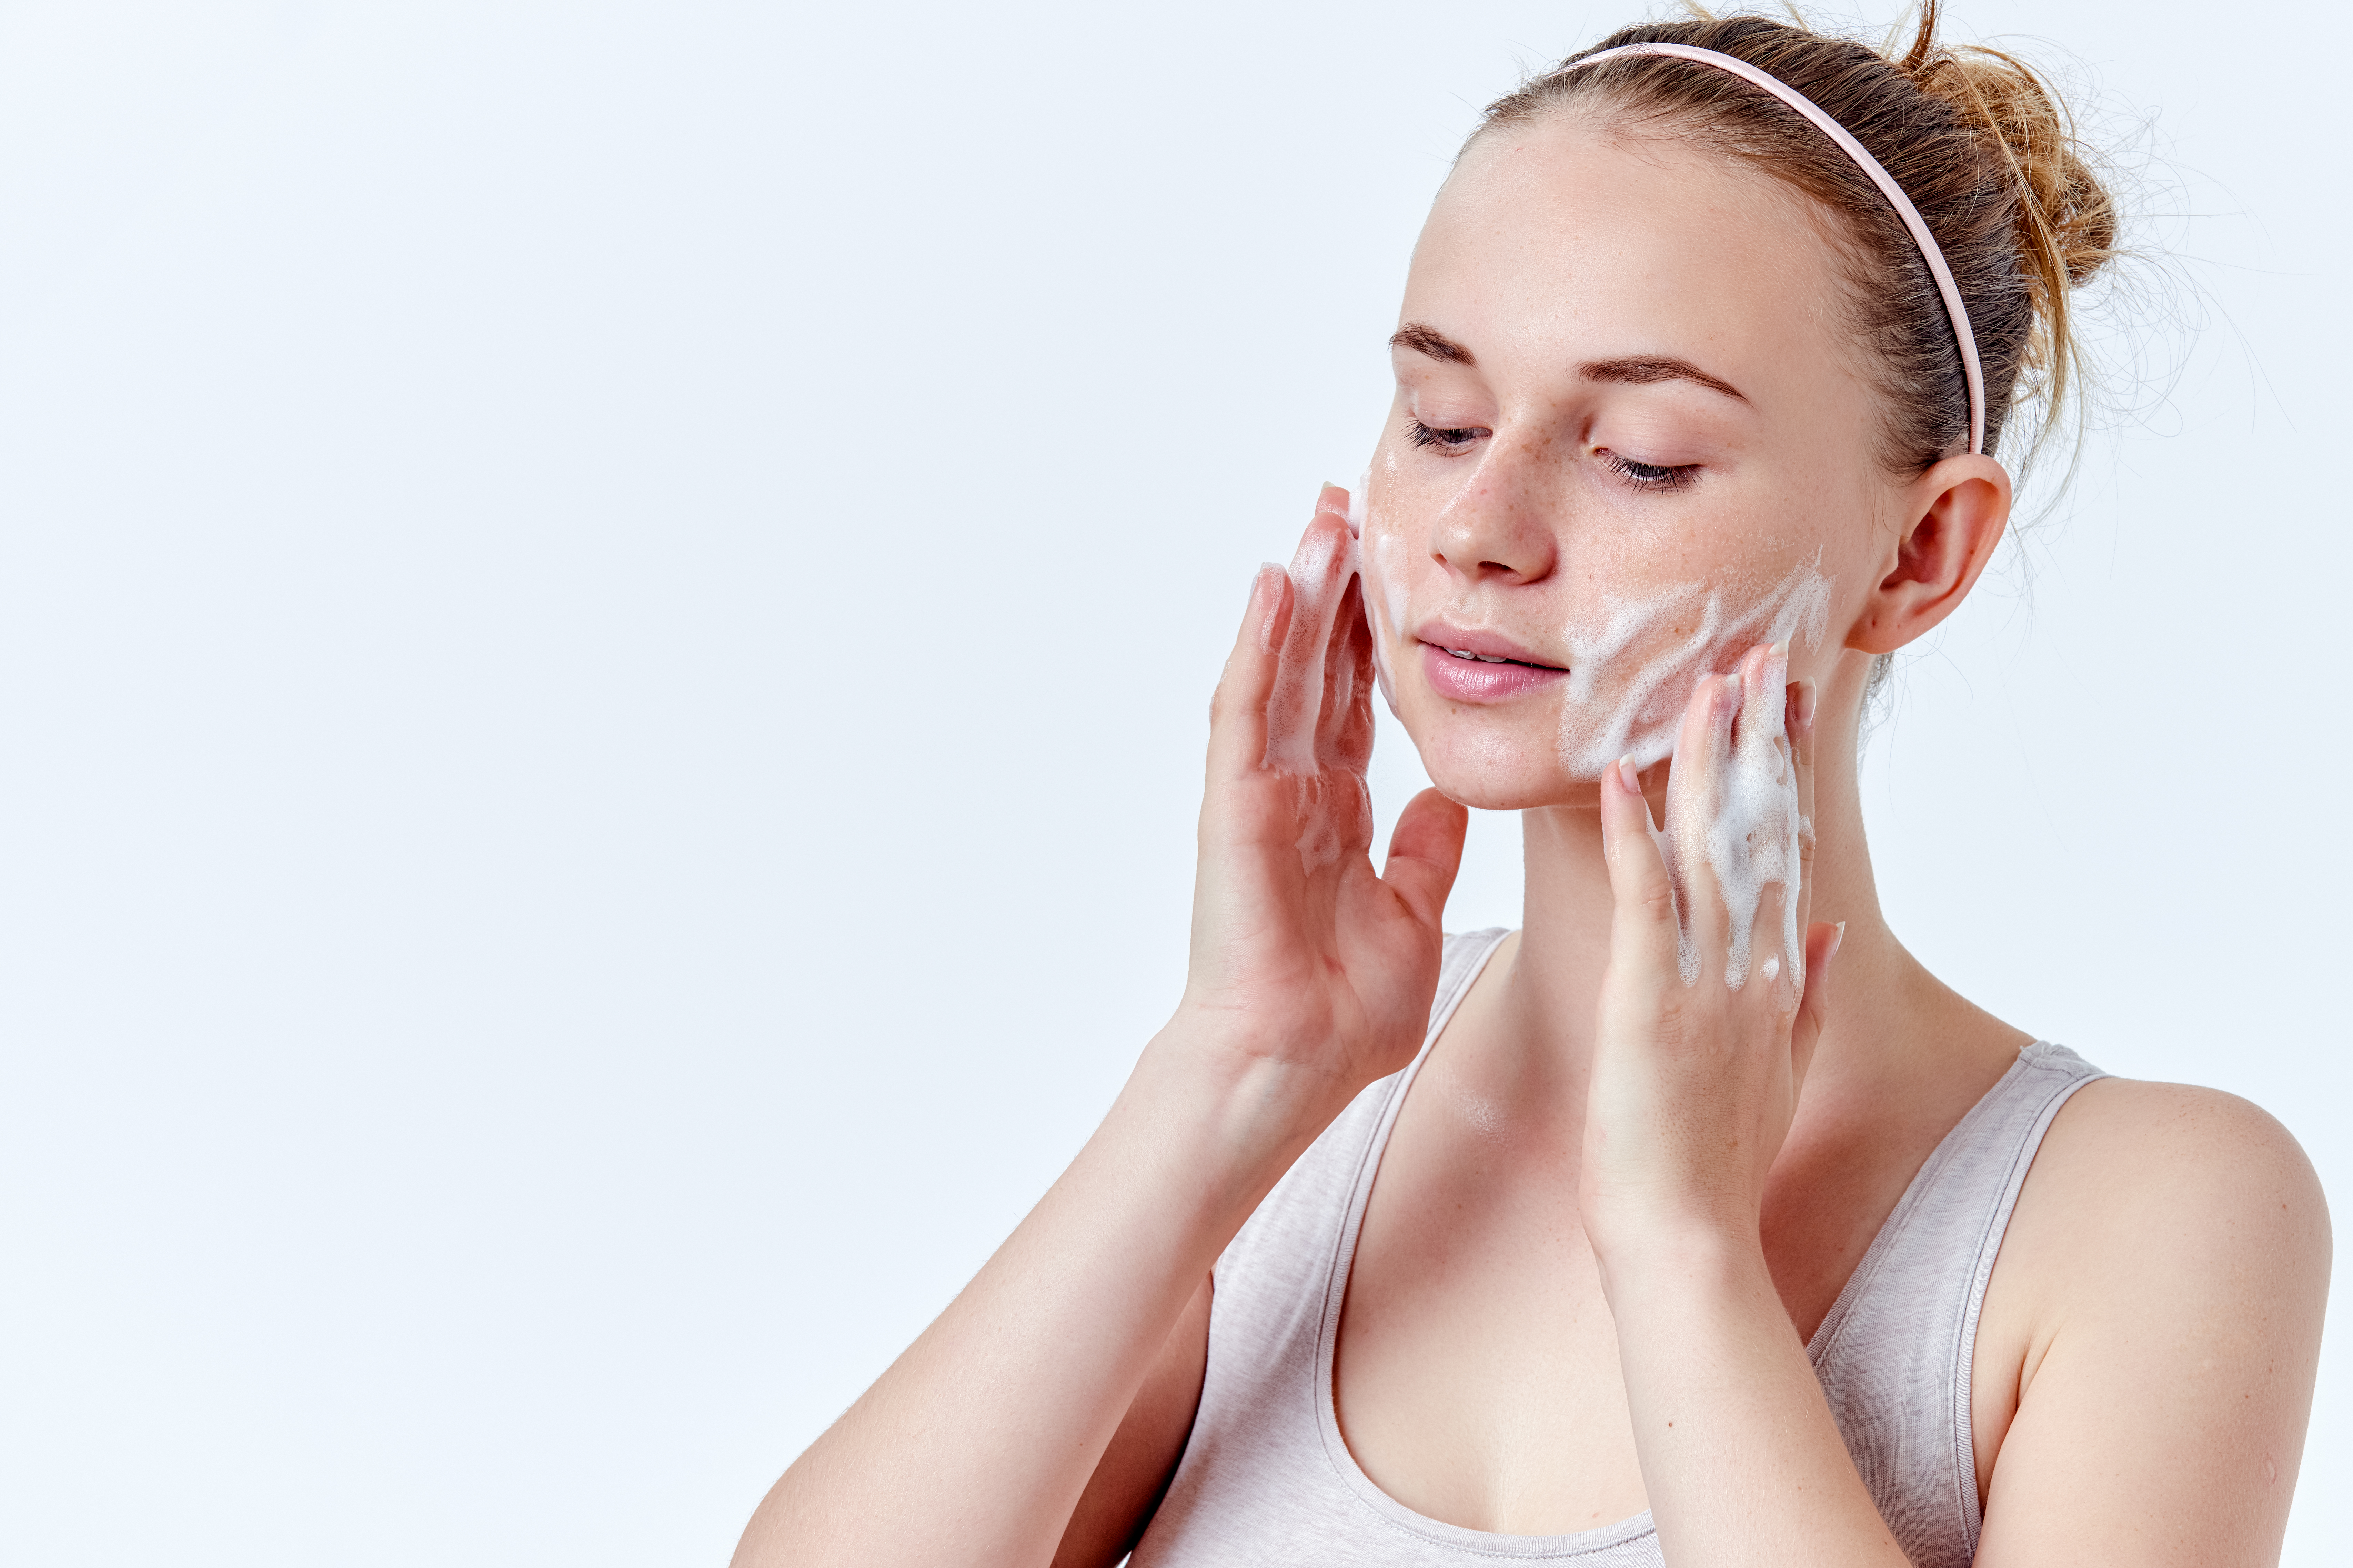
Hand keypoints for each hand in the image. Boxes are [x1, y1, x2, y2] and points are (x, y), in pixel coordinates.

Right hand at [1162, 484, 1468, 1147]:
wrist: (1294, 1065)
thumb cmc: (1340, 1012)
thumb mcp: (1413, 915)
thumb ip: (1424, 854)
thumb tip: (1446, 800)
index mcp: (1337, 814)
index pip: (1356, 702)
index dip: (1372, 634)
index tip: (1393, 566)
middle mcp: (1296, 791)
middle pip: (1317, 668)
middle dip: (1333, 588)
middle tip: (1347, 507)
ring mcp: (1261, 794)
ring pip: (1282, 671)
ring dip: (1299, 595)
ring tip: (1321, 520)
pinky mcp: (1237, 806)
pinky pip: (1247, 711)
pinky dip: (1259, 647)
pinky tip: (1274, 585)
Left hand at [1581, 639, 1842, 1259]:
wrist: (1688, 1234)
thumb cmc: (1718, 1159)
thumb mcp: (1781, 1067)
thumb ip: (1807, 993)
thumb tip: (1826, 931)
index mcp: (1775, 975)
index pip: (1783, 848)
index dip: (1784, 771)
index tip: (1785, 703)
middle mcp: (1752, 964)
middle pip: (1758, 828)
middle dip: (1756, 739)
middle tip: (1757, 654)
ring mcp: (1705, 979)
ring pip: (1709, 845)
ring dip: (1704, 760)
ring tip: (1704, 681)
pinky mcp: (1648, 998)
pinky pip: (1641, 899)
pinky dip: (1632, 837)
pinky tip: (1620, 779)